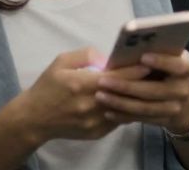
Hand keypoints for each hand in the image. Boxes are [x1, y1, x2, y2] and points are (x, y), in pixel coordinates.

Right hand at [15, 48, 149, 142]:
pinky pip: (119, 120)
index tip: (151, 62)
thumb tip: (109, 58)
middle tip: (155, 74)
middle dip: (142, 83)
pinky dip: (126, 110)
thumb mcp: (62, 62)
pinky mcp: (96, 132)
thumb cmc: (47, 87)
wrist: (33, 119)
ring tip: (147, 87)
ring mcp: (95, 121)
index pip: (120, 77)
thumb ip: (87, 55)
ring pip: (126, 109)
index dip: (138, 70)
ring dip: (137, 98)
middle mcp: (92, 104)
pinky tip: (131, 101)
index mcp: (84, 84)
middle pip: (127, 93)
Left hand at [95, 50, 188, 135]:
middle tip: (103, 81)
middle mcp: (183, 89)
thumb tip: (133, 47)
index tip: (143, 57)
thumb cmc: (171, 71)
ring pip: (145, 107)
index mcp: (187, 68)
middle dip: (127, 86)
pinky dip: (123, 115)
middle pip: (155, 90)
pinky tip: (107, 111)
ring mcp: (174, 107)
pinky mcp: (163, 121)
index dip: (162, 61)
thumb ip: (159, 52)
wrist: (185, 103)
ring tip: (100, 96)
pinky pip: (140, 119)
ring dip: (120, 102)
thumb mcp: (172, 58)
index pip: (178, 65)